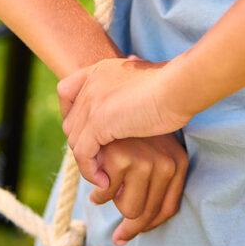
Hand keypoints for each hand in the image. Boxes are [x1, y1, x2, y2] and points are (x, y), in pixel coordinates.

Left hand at [58, 56, 189, 185]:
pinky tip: (104, 181)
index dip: (70, 113)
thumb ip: (129, 82)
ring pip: (74, 140)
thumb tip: (131, 64)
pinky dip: (90, 171)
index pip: (66, 90)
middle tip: (100, 160)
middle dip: (82, 143)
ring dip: (87, 161)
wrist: (179, 87)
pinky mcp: (98, 121)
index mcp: (100, 70)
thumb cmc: (172, 85)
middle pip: (70, 121)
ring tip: (104, 175)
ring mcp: (93, 101)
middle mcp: (91, 82)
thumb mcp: (142, 79)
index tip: (86, 131)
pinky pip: (83, 154)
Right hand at [88, 134, 188, 245]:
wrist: (116, 93)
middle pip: (149, 215)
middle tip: (118, 218)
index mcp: (177, 162)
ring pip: (129, 209)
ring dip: (114, 202)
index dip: (149, 225)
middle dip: (129, 222)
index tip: (129, 234)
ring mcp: (145, 161)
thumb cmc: (131, 124)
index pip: (168, 209)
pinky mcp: (122, 159)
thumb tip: (132, 227)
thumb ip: (150, 181)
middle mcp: (167, 164)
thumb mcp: (152, 149)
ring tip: (106, 185)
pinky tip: (98, 177)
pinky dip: (99, 192)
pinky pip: (106, 194)